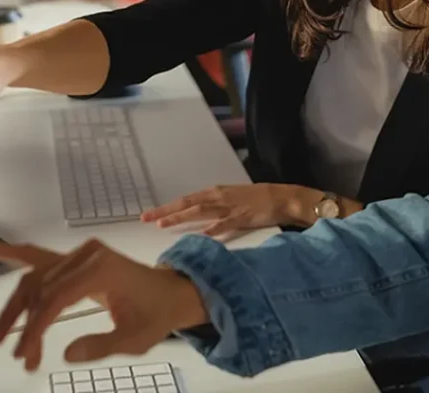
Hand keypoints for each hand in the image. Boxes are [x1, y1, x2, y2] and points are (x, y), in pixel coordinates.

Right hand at [0, 238, 207, 371]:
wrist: (171, 295)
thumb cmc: (155, 315)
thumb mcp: (134, 339)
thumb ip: (101, 346)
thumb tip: (66, 353)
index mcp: (102, 269)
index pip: (57, 298)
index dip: (36, 327)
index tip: (24, 354)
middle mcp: (87, 255)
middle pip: (40, 286)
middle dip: (19, 321)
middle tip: (4, 350)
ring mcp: (79, 254)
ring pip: (34, 278)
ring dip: (15, 310)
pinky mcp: (74, 259)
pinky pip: (38, 258)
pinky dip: (9, 255)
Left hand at [140, 183, 324, 236]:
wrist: (283, 198)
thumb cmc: (258, 199)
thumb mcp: (233, 200)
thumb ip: (216, 208)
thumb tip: (198, 218)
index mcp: (216, 192)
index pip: (187, 200)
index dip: (168, 207)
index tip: (150, 215)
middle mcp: (219, 197)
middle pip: (187, 204)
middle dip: (165, 211)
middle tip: (145, 219)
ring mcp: (229, 207)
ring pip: (199, 212)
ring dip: (180, 218)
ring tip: (162, 225)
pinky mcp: (242, 217)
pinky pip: (223, 225)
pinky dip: (210, 230)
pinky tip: (198, 236)